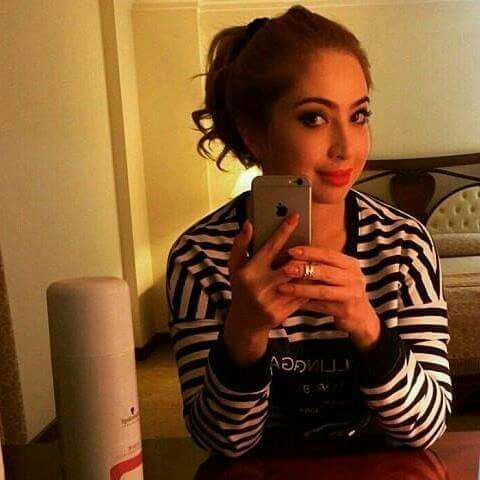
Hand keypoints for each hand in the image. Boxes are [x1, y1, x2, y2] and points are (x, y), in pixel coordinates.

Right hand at [227, 211, 309, 335]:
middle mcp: (260, 286)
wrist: (245, 322)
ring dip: (310, 269)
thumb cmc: (241, 288)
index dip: (284, 230)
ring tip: (316, 260)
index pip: (270, 247)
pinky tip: (315, 278)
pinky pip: (301, 295)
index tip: (295, 216)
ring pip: (300, 280)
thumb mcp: (235, 266)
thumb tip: (249, 224)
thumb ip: (240, 244)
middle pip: (291, 264)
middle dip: (304, 254)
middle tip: (312, 243)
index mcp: (249, 271)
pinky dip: (309, 285)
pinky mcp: (282, 312)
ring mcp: (272, 301)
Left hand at [276, 246, 380, 350]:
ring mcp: (352, 295)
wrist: (361, 317)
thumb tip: (293, 255)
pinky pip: (321, 306)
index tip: (291, 251)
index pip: (329, 254)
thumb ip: (322, 266)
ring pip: (322, 291)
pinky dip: (305, 304)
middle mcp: (354, 278)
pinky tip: (292, 302)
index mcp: (351, 264)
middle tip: (285, 268)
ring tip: (283, 288)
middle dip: (303, 269)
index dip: (309, 252)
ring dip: (300, 289)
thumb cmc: (343, 291)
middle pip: (326, 271)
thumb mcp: (338, 275)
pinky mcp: (346, 310)